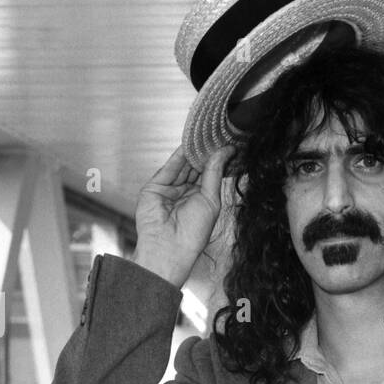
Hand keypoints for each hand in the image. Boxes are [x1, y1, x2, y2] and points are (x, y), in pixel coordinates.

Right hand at [133, 142, 234, 287]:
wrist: (168, 248)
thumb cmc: (192, 234)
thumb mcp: (210, 200)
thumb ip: (214, 174)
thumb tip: (225, 152)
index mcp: (201, 201)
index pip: (209, 175)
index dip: (217, 160)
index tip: (228, 144)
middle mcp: (185, 195)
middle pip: (195, 168)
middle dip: (205, 153)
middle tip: (217, 136)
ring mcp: (169, 190)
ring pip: (182, 166)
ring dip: (193, 152)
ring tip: (206, 136)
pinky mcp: (155, 187)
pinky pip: (169, 168)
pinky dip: (178, 156)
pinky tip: (189, 144)